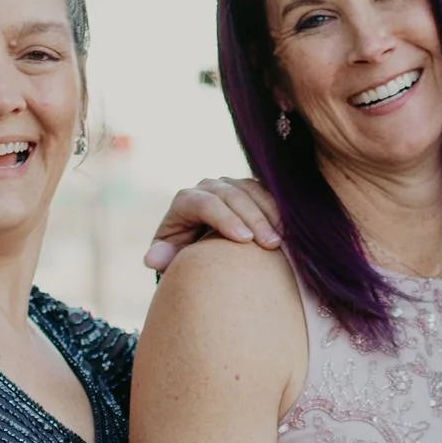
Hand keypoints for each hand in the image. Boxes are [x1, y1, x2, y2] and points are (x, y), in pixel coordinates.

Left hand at [142, 174, 282, 273]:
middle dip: (253, 219)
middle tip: (271, 244)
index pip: (206, 204)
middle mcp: (207, 186)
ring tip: (281, 241)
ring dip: (269, 214)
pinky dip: (276, 208)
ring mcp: (229, 184)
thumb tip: (153, 258)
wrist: (198, 244)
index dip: (226, 219)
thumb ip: (163, 257)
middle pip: (232, 195)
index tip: (245, 240)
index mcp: (185, 200)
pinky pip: (264, 191)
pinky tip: (288, 229)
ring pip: (251, 190)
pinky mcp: (247, 188)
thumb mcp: (169, 258)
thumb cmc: (181, 254)